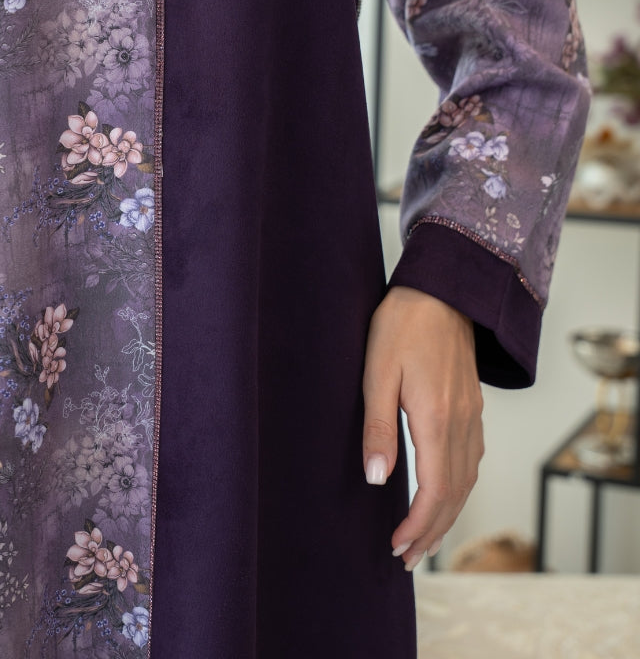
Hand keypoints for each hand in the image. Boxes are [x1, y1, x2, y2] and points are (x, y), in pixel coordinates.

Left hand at [361, 285, 483, 570]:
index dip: (418, 525)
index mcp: (436, 418)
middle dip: (431, 531)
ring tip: (423, 537)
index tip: (397, 547)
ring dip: (446, 514)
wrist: (442, 290)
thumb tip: (378, 479)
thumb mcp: (377, 373)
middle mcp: (462, 423)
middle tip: (407, 557)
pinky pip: (471, 460)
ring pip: (467, 481)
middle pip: (454, 495)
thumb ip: (377, 427)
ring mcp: (472, 416)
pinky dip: (458, 488)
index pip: (434, 491)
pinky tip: (444, 492)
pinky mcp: (471, 406)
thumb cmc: (402, 325)